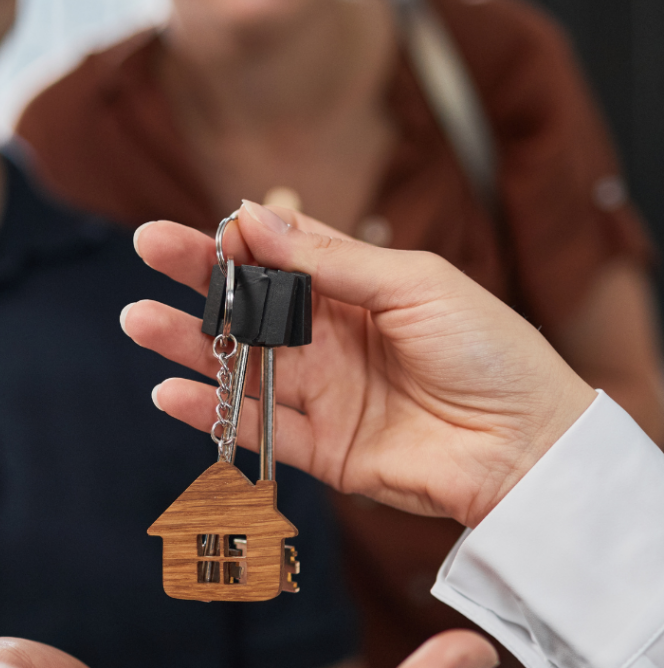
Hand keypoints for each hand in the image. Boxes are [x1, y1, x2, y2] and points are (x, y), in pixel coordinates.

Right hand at [124, 202, 595, 528]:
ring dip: (188, 345)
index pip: (281, 257)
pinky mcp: (324, 449)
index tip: (201, 227)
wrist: (529, 445)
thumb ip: (329, 259)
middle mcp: (332, 340)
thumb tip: (253, 218)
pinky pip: (258, 428)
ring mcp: (325, 394)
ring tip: (138, 321)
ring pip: (242, 366)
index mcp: (358, 290)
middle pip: (250, 308)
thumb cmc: (489, 351)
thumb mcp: (413, 284)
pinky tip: (171, 391)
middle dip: (198, 281)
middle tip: (146, 253)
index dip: (237, 241)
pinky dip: (213, 412)